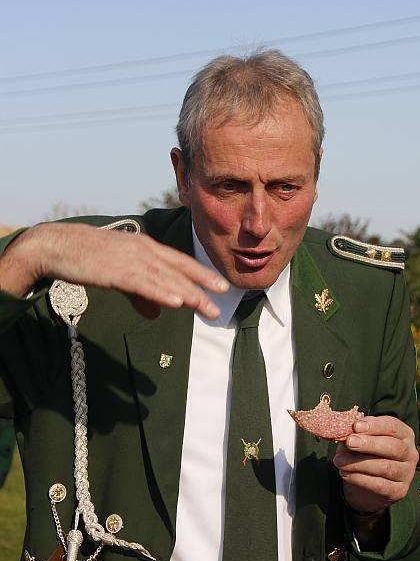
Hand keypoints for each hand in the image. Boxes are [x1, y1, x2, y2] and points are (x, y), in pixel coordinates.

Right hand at [0, 222, 227, 318]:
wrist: (58, 245)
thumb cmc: (88, 258)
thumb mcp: (119, 275)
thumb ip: (140, 296)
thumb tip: (158, 315)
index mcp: (145, 247)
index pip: (179, 262)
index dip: (200, 274)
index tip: (220, 286)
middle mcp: (143, 250)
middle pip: (177, 271)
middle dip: (200, 288)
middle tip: (219, 304)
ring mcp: (130, 259)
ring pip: (165, 279)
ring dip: (187, 294)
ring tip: (205, 307)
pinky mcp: (116, 271)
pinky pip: (143, 284)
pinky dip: (161, 293)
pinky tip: (176, 302)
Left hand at [333, 416, 418, 514]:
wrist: (369, 483)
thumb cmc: (366, 453)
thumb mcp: (361, 439)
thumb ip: (356, 434)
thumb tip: (345, 431)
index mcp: (404, 434)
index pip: (392, 426)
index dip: (374, 425)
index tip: (356, 426)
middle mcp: (410, 453)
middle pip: (392, 447)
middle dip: (369, 444)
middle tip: (349, 442)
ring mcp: (407, 473)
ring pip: (385, 467)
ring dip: (358, 463)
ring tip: (339, 461)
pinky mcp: (399, 491)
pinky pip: (380, 485)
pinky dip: (360, 479)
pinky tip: (345, 474)